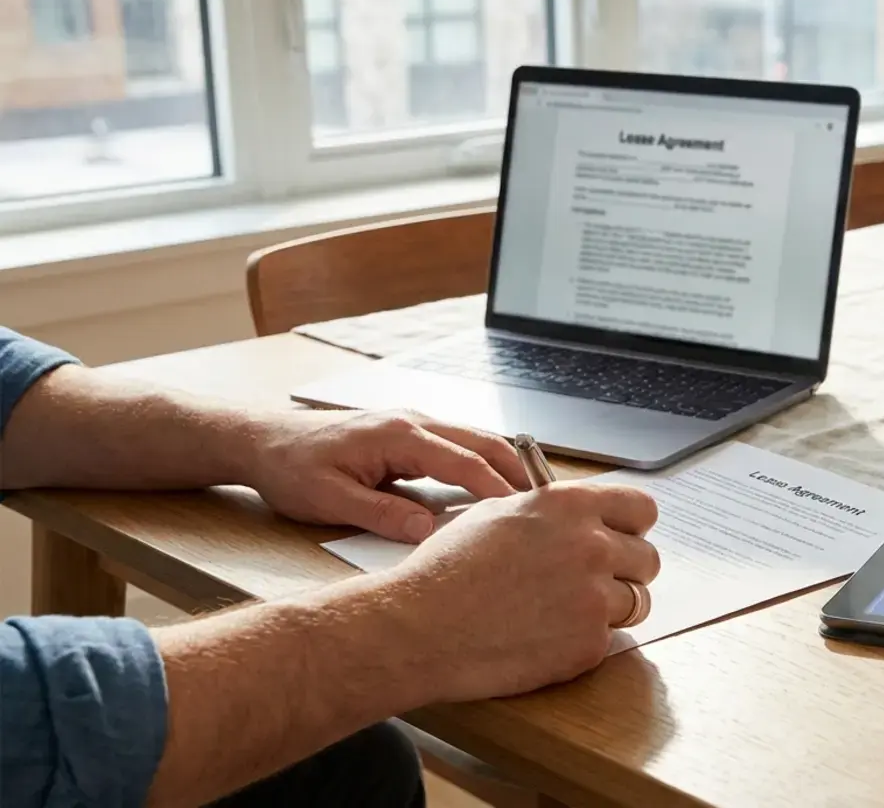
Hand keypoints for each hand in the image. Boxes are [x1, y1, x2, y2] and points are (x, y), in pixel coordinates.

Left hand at [244, 410, 531, 542]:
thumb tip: (429, 530)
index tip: (526, 516)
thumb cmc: (291, 469)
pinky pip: (460, 445)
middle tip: (551, 505)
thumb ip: (382, 515)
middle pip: (485, 443)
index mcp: (399, 435)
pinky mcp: (410, 433)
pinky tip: (497, 488)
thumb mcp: (329, 501)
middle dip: (520, 472)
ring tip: (534, 499)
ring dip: (508, 466)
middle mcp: (414, 421)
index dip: (500, 492)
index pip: (466, 463)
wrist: (263, 440)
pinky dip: (486, 463)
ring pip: (477, 440)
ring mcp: (415, 423)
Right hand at [384, 481, 659, 700]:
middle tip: (595, 582)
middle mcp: (591, 546)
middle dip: (626, 570)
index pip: (642, 508)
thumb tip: (575, 516)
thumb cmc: (447, 570)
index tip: (625, 537)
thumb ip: (549, 512)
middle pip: (647, 558)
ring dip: (613, 607)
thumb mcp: (497, 514)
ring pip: (637, 601)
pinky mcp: (589, 643)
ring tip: (569, 612)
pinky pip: (609, 639)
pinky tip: (547, 638)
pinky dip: (584, 642)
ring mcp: (594, 596)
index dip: (633, 525)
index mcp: (570, 505)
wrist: (421, 626)